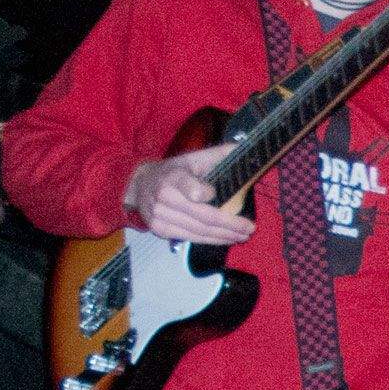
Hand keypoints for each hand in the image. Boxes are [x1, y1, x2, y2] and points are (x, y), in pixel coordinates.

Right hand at [124, 145, 253, 244]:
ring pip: (198, 230)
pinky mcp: (159, 229)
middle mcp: (164, 197)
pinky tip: (225, 239)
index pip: (188, 187)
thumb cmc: (174, 170)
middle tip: (249, 228)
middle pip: (202, 216)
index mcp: (173, 176)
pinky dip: (210, 240)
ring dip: (223, 236)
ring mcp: (159, 215)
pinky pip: (189, 238)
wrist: (139, 184)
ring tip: (242, 236)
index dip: (202, 193)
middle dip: (229, 224)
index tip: (214, 194)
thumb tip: (243, 149)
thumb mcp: (193, 158)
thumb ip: (218, 155)